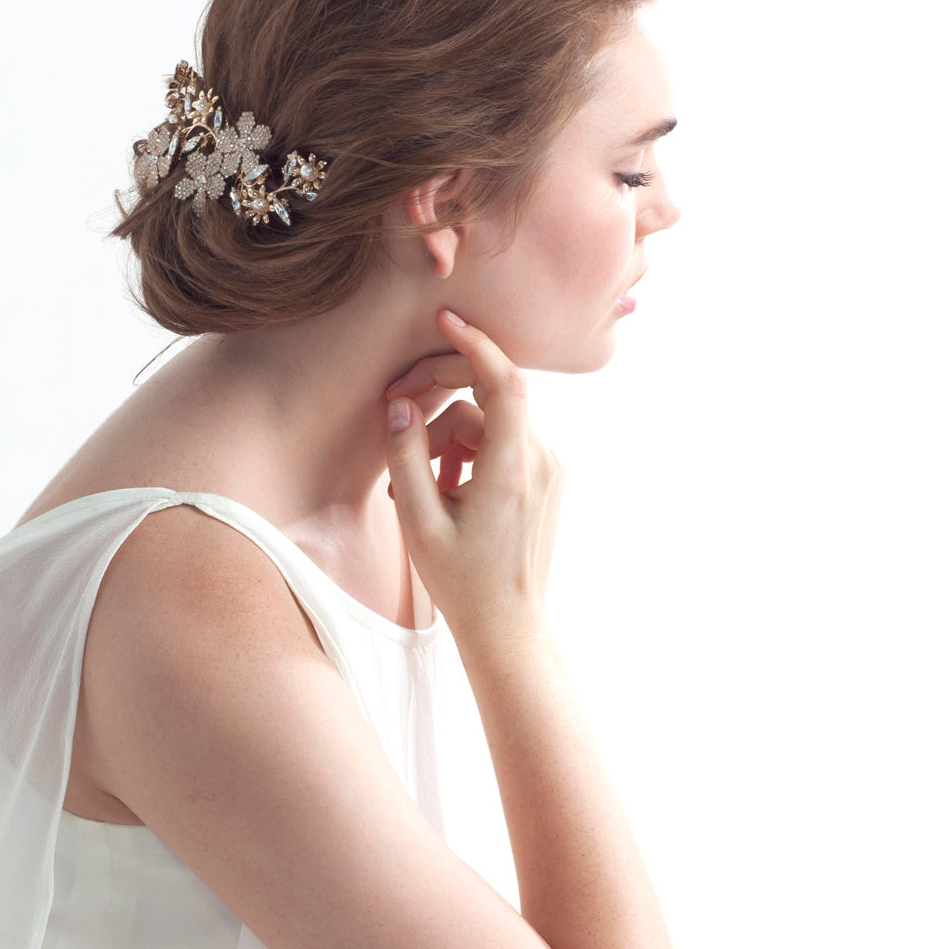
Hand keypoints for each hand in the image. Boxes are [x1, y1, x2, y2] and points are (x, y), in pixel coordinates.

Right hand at [385, 309, 562, 646]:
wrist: (507, 627)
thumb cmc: (462, 582)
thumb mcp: (419, 522)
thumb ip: (407, 457)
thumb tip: (399, 406)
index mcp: (513, 469)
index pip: (505, 381)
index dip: (475, 344)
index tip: (445, 322)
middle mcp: (542, 461)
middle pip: (488, 401)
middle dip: (440, 405)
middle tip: (398, 422)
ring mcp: (550, 471)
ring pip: (492, 425)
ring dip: (451, 440)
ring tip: (419, 488)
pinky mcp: (547, 481)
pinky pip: (505, 445)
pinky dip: (471, 454)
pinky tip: (446, 492)